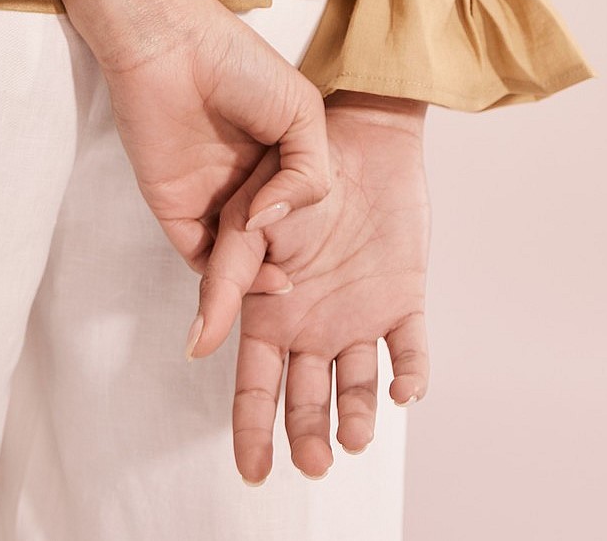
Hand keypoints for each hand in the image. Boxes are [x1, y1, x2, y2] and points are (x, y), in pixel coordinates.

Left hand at [59, 0, 330, 282]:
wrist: (171, 46)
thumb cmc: (239, 63)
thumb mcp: (302, 112)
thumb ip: (308, 174)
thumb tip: (270, 221)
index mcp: (277, 158)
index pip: (294, 213)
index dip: (305, 237)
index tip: (316, 250)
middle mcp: (244, 181)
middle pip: (263, 241)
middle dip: (277, 271)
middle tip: (295, 287)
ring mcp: (209, 195)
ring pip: (231, 256)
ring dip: (249, 281)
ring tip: (274, 285)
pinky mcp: (172, 204)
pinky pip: (196, 252)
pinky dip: (217, 275)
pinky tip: (246, 273)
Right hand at [187, 89, 430, 482]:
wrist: (354, 134)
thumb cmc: (286, 175)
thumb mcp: (245, 225)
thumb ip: (225, 281)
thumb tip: (196, 343)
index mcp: (271, 315)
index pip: (256, 388)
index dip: (253, 432)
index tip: (254, 473)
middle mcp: (313, 324)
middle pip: (307, 400)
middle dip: (309, 437)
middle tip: (316, 460)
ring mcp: (359, 314)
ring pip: (358, 386)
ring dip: (357, 416)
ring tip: (355, 434)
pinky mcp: (403, 298)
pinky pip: (410, 349)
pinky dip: (410, 374)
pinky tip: (402, 388)